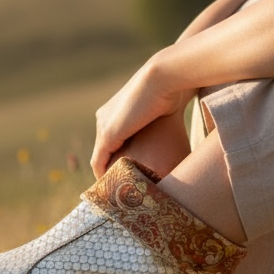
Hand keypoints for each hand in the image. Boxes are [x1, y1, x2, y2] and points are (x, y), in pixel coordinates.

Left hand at [91, 55, 189, 178]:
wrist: (162, 80)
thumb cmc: (170, 92)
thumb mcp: (162, 111)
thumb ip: (158, 125)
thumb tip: (174, 140)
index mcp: (114, 111)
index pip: (109, 140)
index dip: (117, 158)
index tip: (128, 174)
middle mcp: (104, 118)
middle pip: (102, 150)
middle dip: (110, 169)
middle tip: (121, 188)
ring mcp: (104, 126)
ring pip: (99, 158)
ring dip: (106, 175)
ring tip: (117, 193)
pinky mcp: (108, 134)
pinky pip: (99, 161)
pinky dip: (104, 175)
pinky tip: (114, 187)